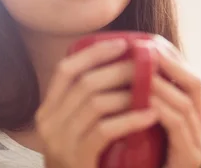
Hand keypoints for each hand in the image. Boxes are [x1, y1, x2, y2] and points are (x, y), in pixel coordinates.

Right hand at [36, 39, 158, 167]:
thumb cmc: (85, 159)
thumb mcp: (79, 127)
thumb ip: (89, 101)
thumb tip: (119, 65)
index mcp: (48, 110)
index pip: (65, 70)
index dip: (93, 53)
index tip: (121, 43)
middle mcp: (48, 123)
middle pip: (84, 82)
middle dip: (118, 69)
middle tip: (146, 64)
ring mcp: (59, 142)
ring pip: (95, 102)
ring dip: (128, 92)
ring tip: (152, 88)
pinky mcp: (76, 159)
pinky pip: (105, 130)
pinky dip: (130, 119)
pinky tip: (150, 115)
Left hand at [152, 37, 200, 167]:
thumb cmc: (141, 165)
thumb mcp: (141, 127)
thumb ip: (141, 104)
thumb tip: (123, 73)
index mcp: (189, 117)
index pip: (187, 77)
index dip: (170, 58)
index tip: (147, 42)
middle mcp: (199, 127)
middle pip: (193, 82)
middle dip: (170, 63)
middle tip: (146, 48)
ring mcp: (197, 143)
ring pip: (186, 101)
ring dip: (161, 82)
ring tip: (139, 68)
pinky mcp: (189, 157)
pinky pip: (177, 124)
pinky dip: (160, 107)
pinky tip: (142, 97)